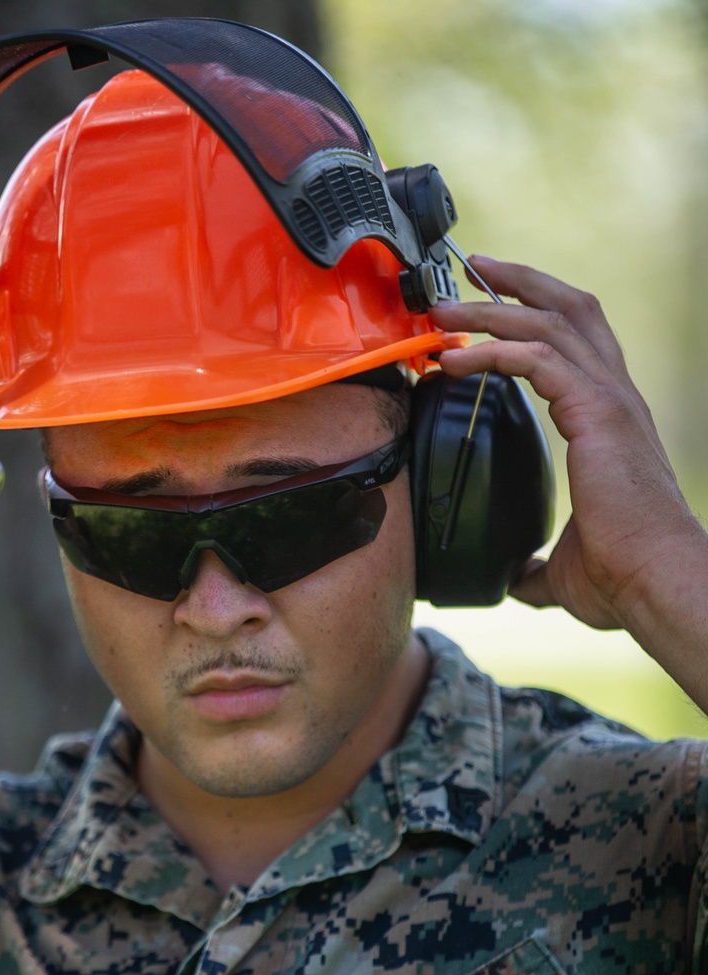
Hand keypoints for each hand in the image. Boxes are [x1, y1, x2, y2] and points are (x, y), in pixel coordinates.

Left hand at [431, 258, 707, 633]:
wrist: (654, 583)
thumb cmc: (621, 577)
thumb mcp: (562, 568)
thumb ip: (534, 565)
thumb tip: (514, 578)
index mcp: (612, 418)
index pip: (579, 339)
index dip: (535, 310)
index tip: (488, 299)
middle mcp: (616, 396)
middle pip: (570, 307)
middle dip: (516, 281)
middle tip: (468, 268)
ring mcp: (611, 400)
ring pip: (549, 321)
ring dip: (490, 308)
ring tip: (442, 309)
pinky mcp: (598, 413)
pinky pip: (538, 358)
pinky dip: (492, 350)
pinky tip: (454, 362)